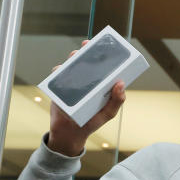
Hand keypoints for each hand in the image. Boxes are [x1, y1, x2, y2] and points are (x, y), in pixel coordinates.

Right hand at [47, 41, 125, 156]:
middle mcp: (87, 81)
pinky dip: (59, 70)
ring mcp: (73, 83)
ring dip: (73, 58)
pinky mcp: (60, 87)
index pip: (103, 67)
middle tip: (87, 46)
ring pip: (72, 65)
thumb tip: (121, 83)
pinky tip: (62, 69)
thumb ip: (117, 100)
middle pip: (86, 62)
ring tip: (75, 55)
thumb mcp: (108, 113)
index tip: (107, 47)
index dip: (105, 56)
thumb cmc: (92, 122)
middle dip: (87, 51)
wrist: (70, 133)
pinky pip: (57, 75)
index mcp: (100, 85)